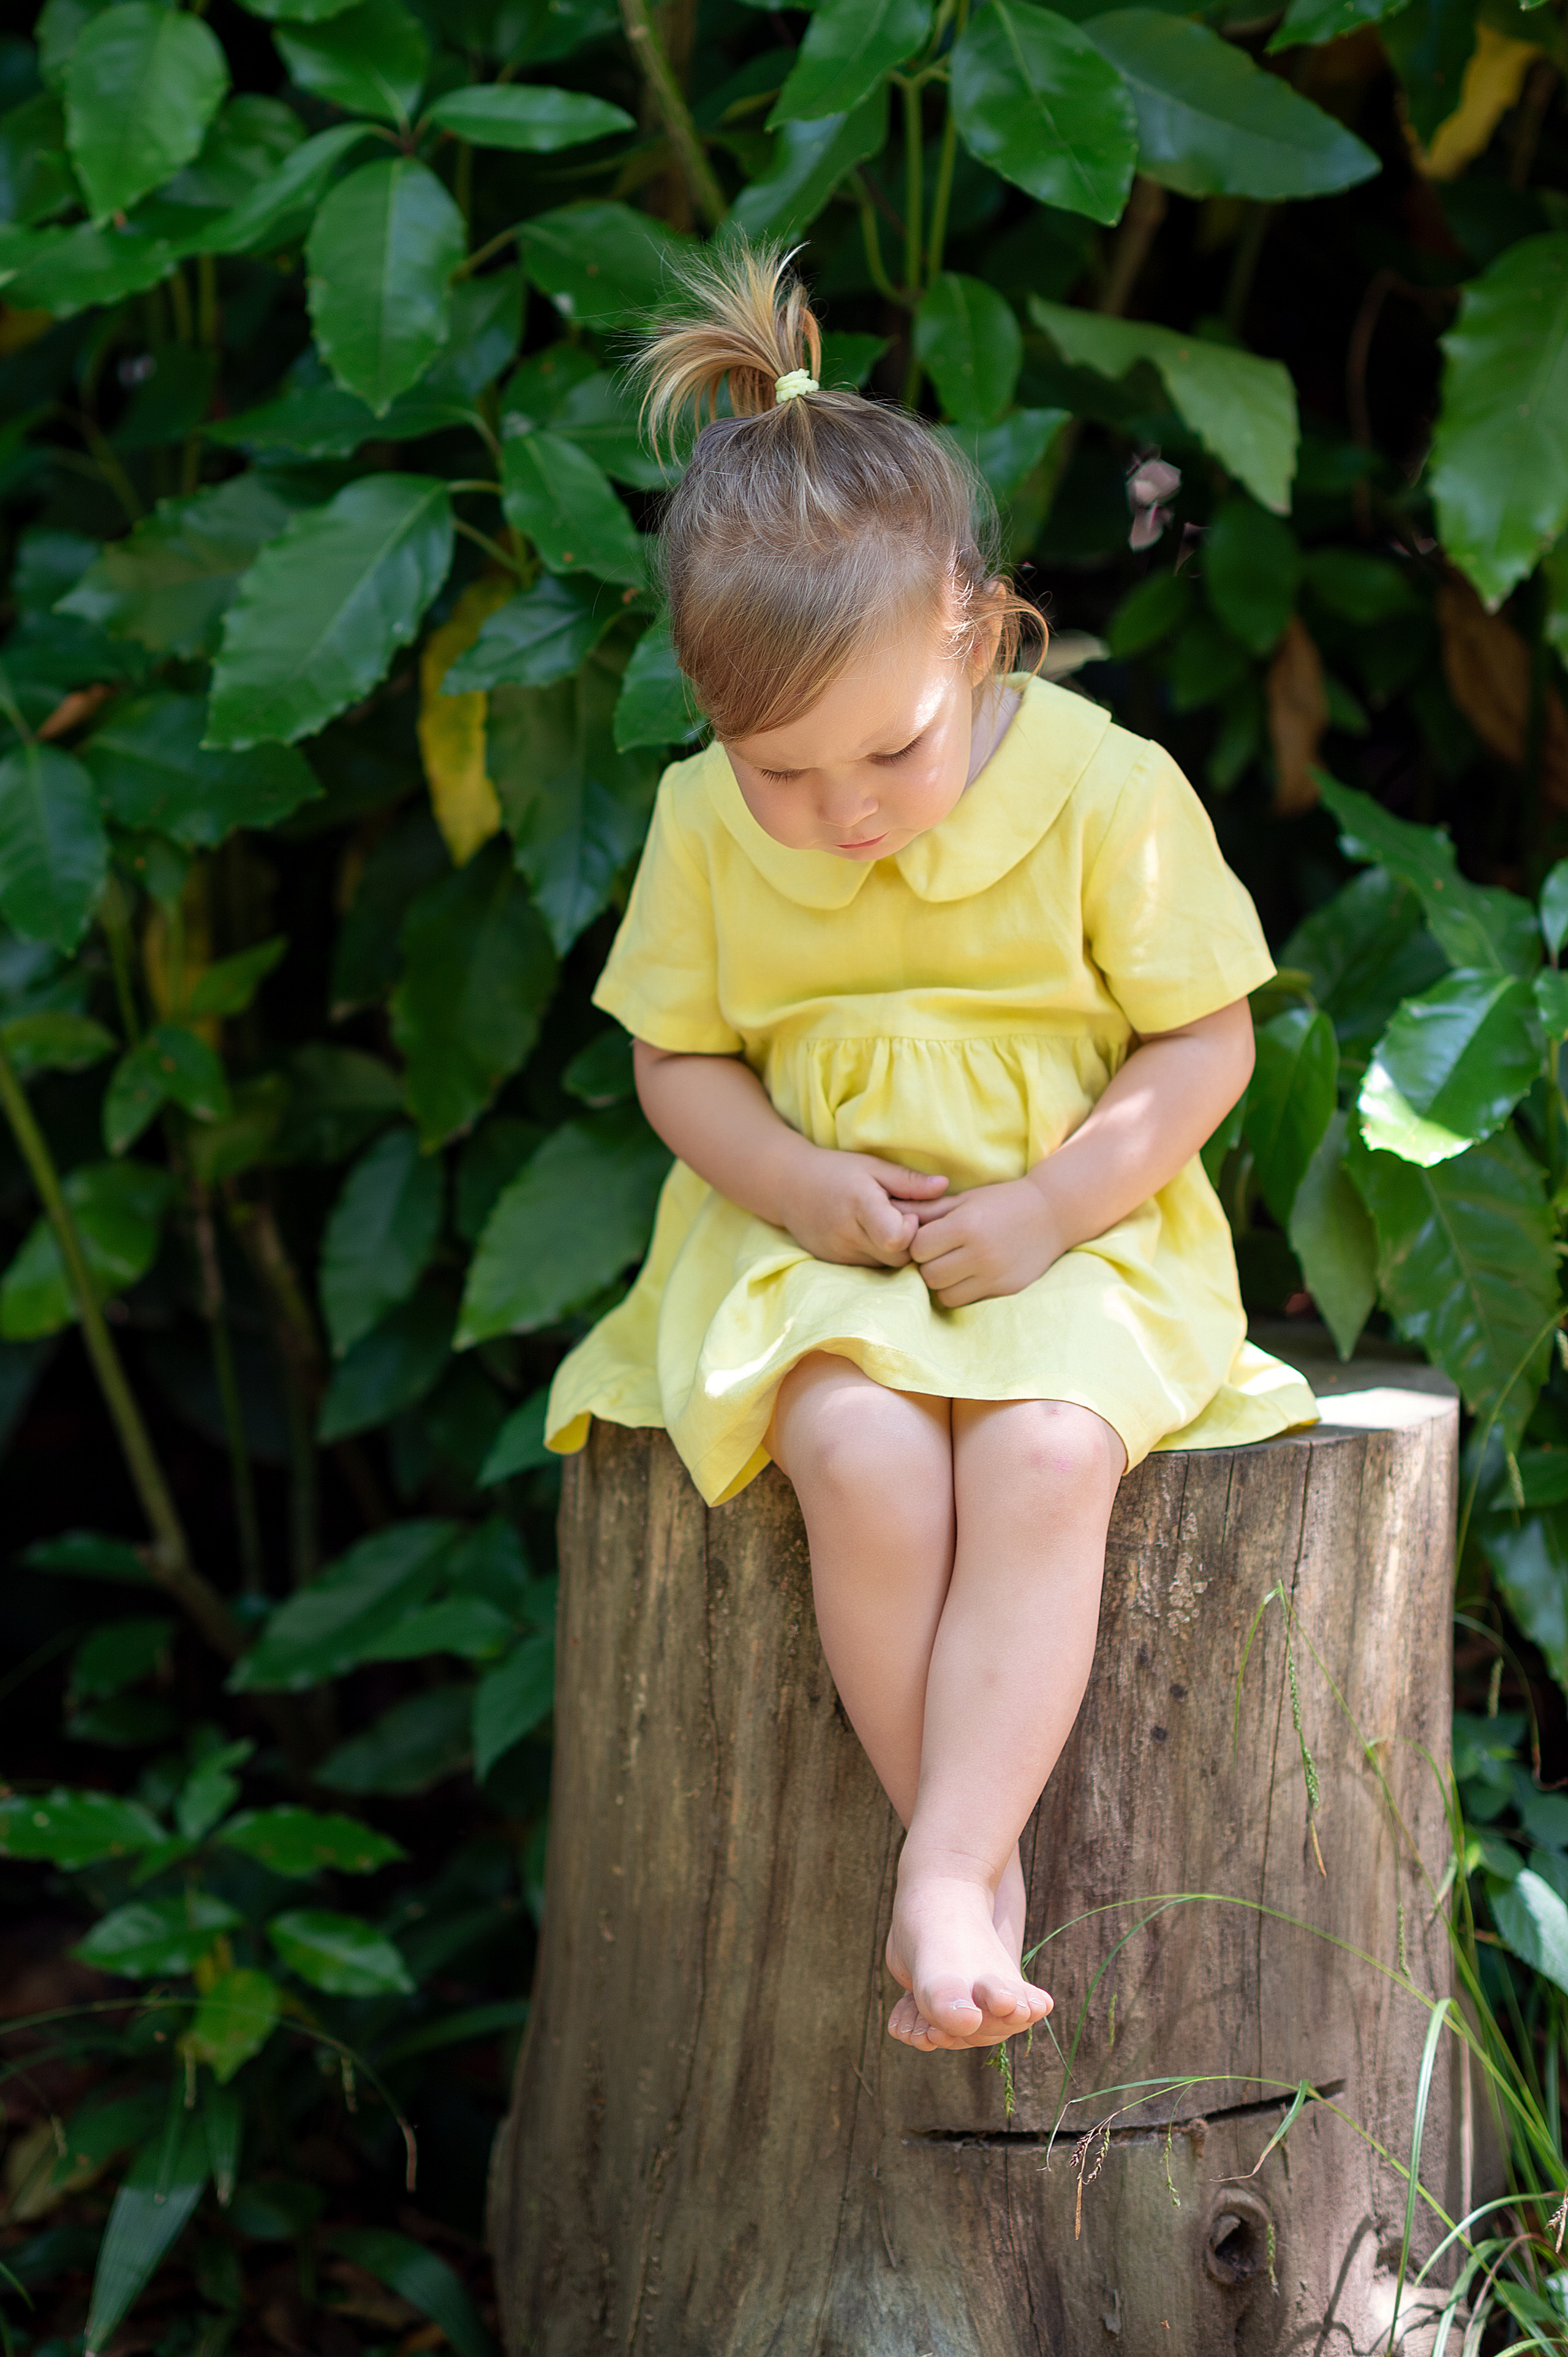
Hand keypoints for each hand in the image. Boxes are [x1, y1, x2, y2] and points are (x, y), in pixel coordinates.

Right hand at [780, 1148, 947, 1267]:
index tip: (909, 1215)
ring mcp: (839, 1253)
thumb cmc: (835, 1170)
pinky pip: (869, 1267)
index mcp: (860, 1205)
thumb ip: (908, 1181)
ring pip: (884, 1266)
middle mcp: (847, 1234)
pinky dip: (876, 1255)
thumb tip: (945, 1186)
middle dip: (909, 1243)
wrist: (787, 1186)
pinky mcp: (834, 1263)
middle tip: (904, 1221)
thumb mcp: (872, 1166)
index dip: (912, 1231)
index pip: (897, 1239)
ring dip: (893, 1250)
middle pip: (897, 1257)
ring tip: (886, 1225)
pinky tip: (870, 1235)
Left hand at [907, 1176, 1061, 1306]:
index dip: (919, 1243)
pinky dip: (960, 1291)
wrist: (1053, 1213)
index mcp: (967, 1225)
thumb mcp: (965, 1199)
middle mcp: (980, 1253)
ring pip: (944, 1294)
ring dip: (942, 1282)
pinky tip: (969, 1274)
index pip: (919, 1247)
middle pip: (929, 1274)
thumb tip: (889, 1210)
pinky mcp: (1005, 1289)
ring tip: (954, 1264)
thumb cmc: (1002, 1201)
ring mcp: (994, 1275)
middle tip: (940, 1253)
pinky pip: (965, 1301)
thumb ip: (928, 1209)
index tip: (929, 1236)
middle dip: (928, 1264)